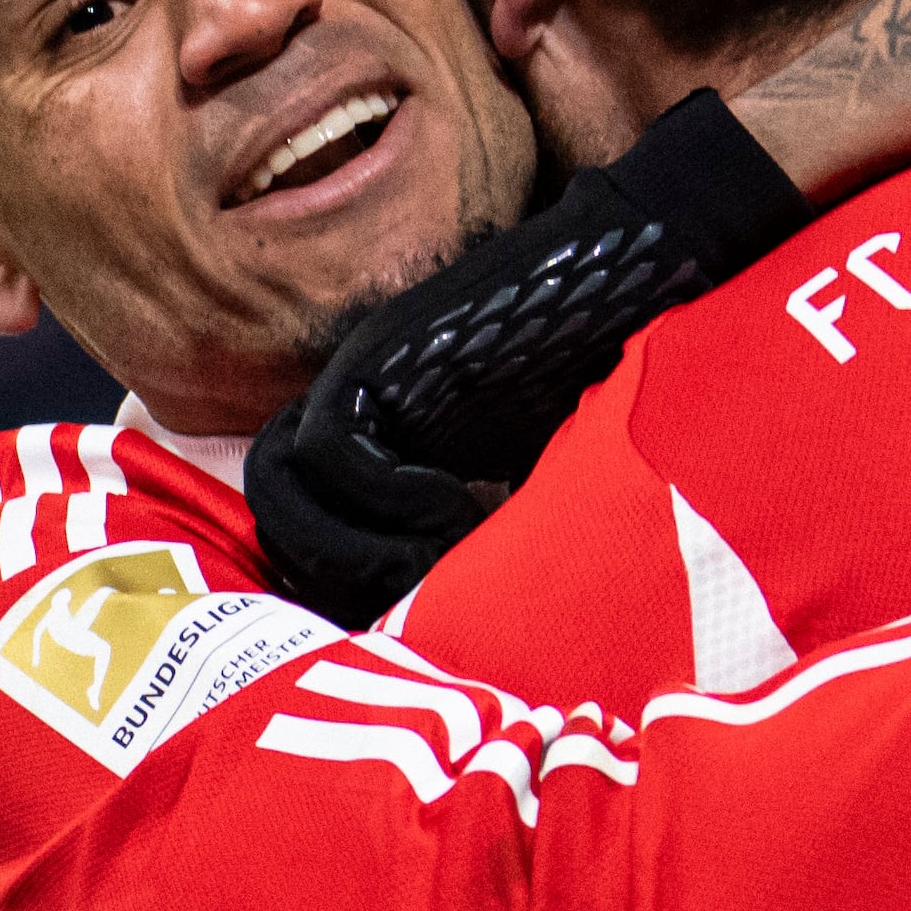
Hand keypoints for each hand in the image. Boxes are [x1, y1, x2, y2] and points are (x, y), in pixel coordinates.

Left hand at [249, 91, 810, 623]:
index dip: (341, 582)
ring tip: (437, 563)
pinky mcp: (381, 355)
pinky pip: (331, 446)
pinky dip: (386, 499)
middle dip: (335, 577)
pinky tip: (459, 513)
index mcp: (384, 437)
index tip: (414, 621)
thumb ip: (487, 538)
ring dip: (351, 547)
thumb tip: (475, 638)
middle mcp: (358, 407)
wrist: (632, 272)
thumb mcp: (537, 482)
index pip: (303, 523)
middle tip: (416, 607)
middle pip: (277, 509)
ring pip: (282, 481)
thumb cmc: (605, 382)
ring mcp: (360, 378)